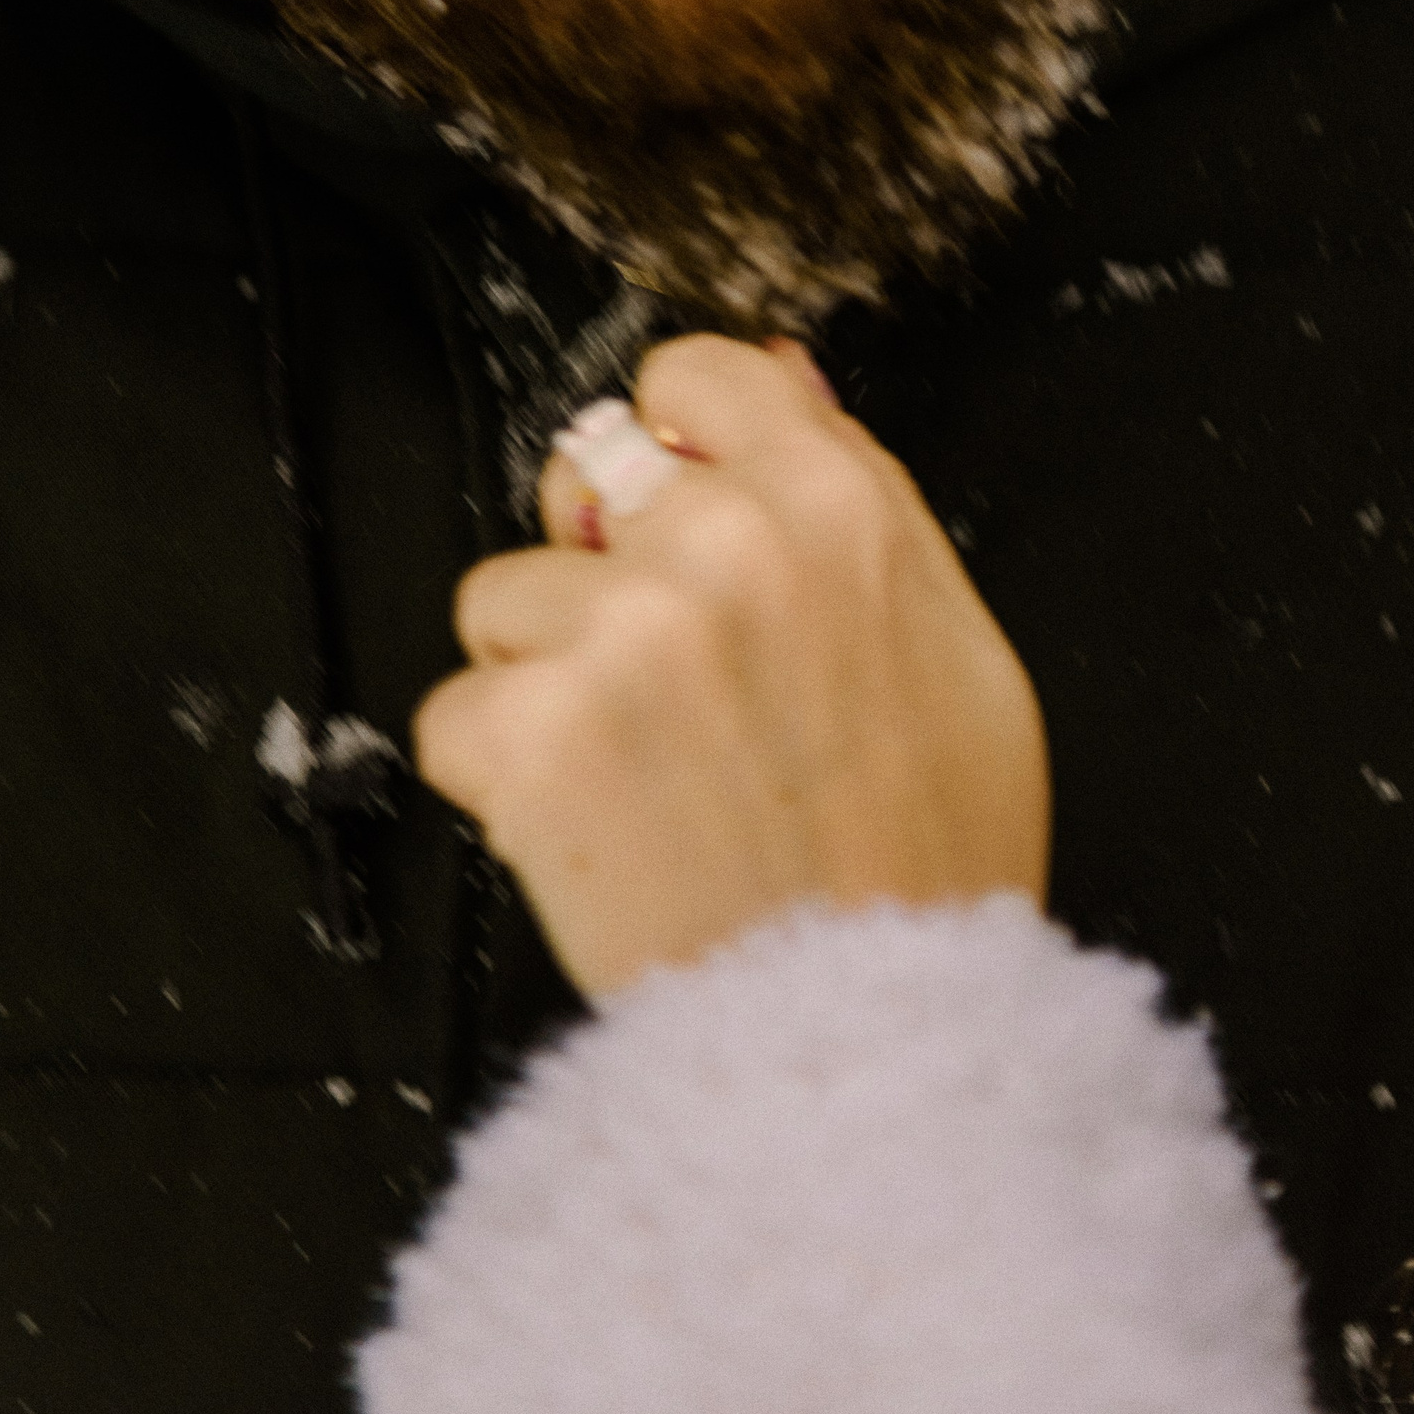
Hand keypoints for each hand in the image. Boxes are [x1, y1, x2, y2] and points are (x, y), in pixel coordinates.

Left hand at [412, 334, 1051, 996]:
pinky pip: (457, 713)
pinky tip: (599, 826)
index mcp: (833, 500)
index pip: (690, 378)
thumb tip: (782, 376)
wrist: (874, 1037)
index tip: (684, 519)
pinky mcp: (532, 734)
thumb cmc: (927, 856)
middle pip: (586, 480)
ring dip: (550, 677)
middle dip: (608, 567)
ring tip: (648, 773)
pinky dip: (504, 778)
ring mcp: (620, 633)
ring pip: (506, 598)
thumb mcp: (956, 644)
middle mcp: (722, 540)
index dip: (680, 451)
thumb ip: (865, 492)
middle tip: (678, 686)